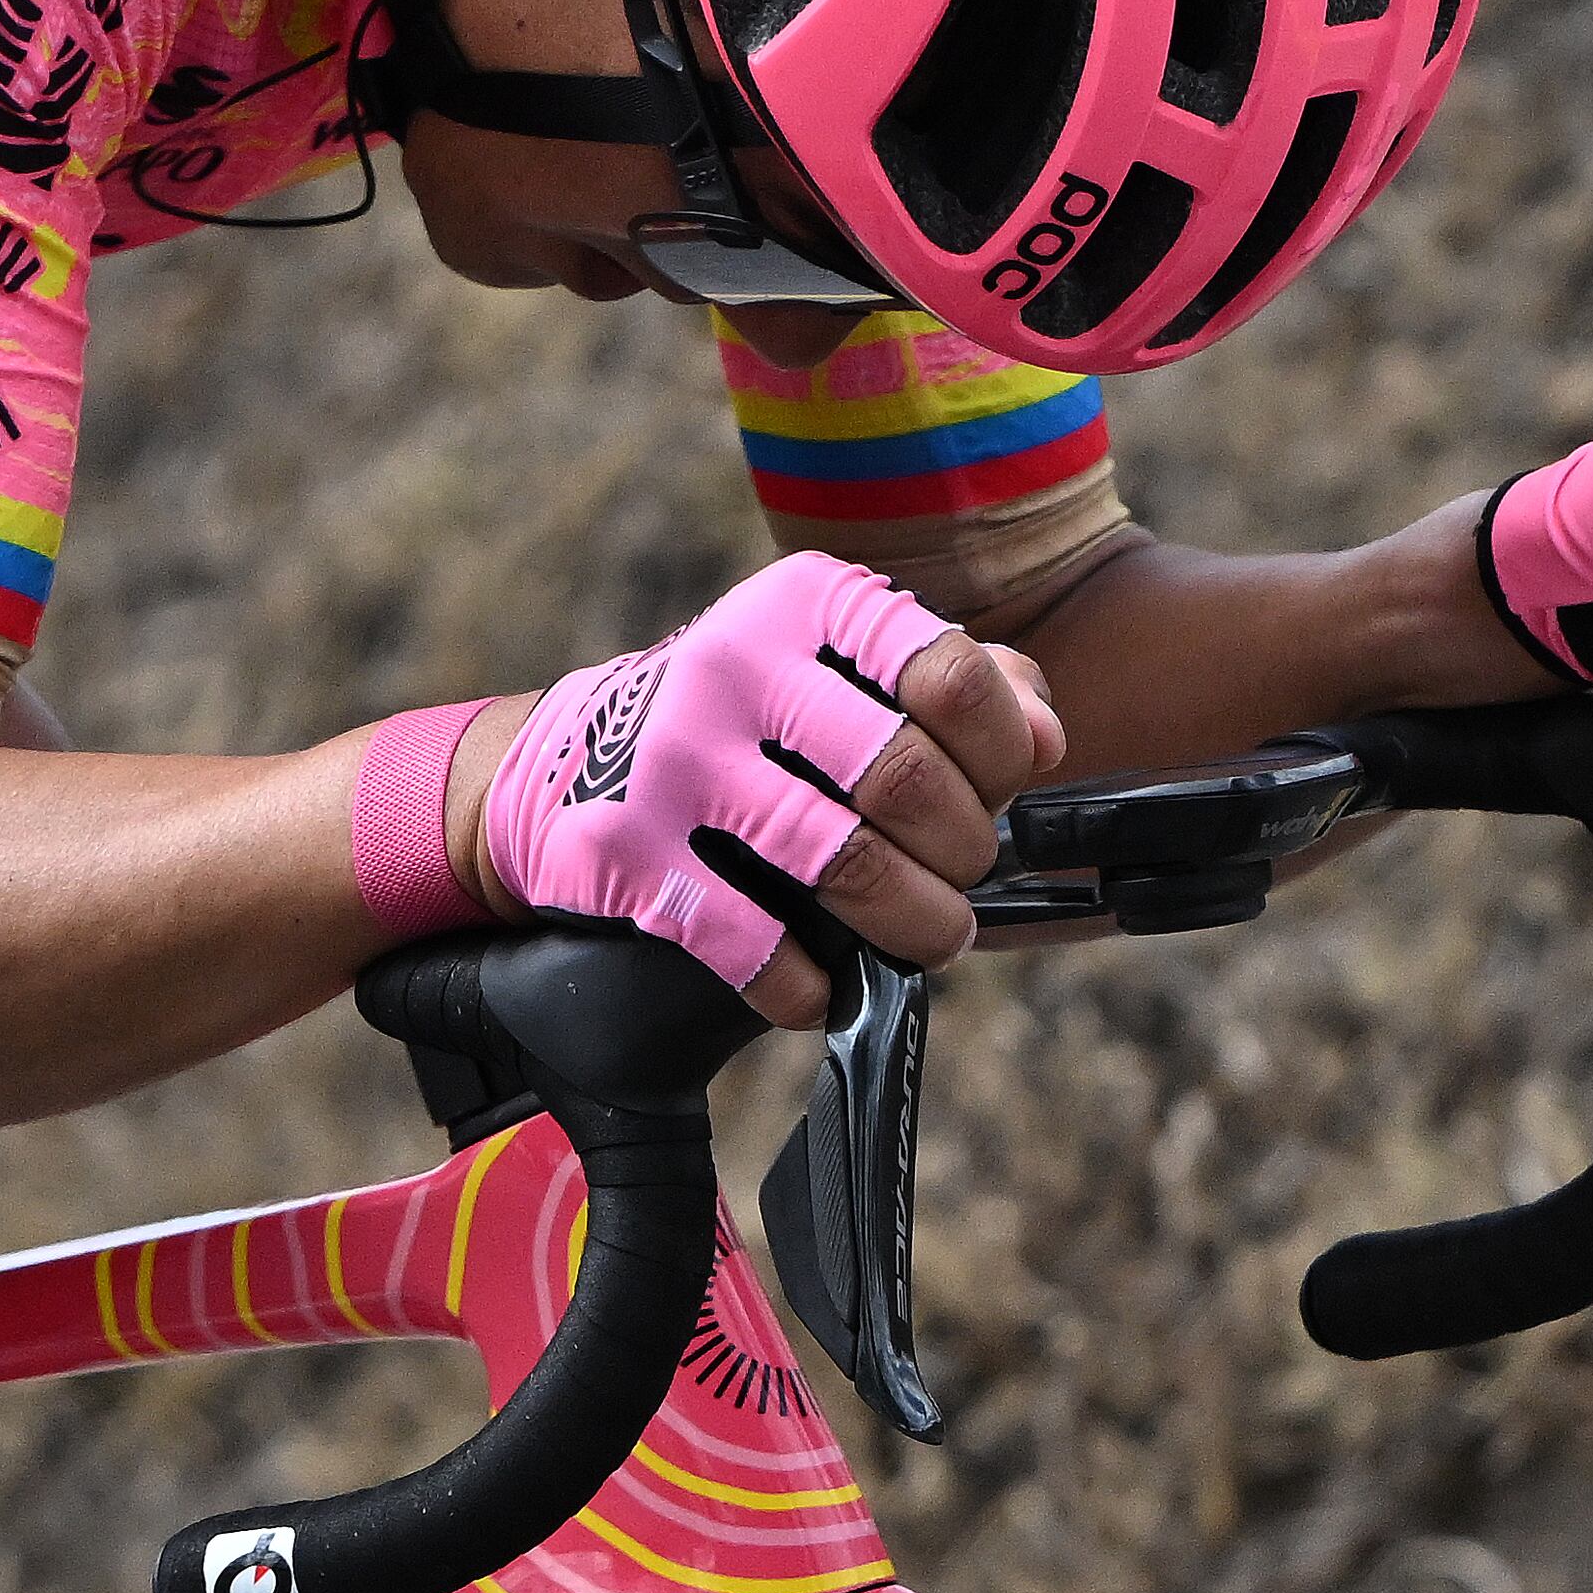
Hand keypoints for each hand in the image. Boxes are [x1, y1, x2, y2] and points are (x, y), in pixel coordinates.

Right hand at [463, 552, 1067, 1020]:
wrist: (551, 766)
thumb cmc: (733, 716)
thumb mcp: (828, 660)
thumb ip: (949, 678)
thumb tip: (1042, 734)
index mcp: (803, 603)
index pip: (951, 673)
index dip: (1001, 752)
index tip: (996, 792)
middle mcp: (736, 666)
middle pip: (908, 776)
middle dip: (964, 851)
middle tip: (961, 876)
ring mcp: (675, 759)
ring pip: (846, 865)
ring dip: (915, 925)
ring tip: (930, 938)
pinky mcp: (627, 850)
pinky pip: (754, 943)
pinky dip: (807, 986)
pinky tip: (821, 989)